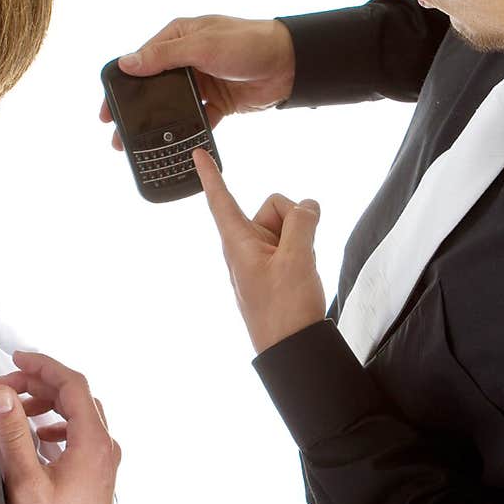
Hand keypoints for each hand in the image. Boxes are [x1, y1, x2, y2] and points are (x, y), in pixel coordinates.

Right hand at [0, 351, 119, 503]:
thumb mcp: (25, 480)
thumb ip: (13, 434)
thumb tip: (1, 393)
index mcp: (94, 442)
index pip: (73, 384)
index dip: (44, 365)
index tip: (16, 359)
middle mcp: (107, 448)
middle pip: (78, 396)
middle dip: (42, 384)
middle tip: (7, 386)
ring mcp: (106, 462)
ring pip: (82, 415)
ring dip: (50, 404)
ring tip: (18, 409)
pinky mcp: (99, 476)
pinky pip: (83, 435)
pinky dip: (60, 425)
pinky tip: (39, 438)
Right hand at [99, 14, 295, 149]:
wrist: (290, 64)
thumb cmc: (248, 44)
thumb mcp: (203, 46)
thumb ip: (165, 56)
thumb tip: (127, 63)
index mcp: (179, 36)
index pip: (141, 59)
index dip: (121, 83)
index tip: (105, 108)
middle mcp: (187, 58)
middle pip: (153, 87)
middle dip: (135, 110)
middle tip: (116, 133)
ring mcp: (202, 81)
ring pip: (172, 106)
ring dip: (156, 124)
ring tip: (138, 145)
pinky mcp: (218, 102)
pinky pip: (196, 119)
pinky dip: (186, 132)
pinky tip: (172, 147)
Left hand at [193, 147, 326, 355]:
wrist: (293, 350)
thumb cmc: (285, 311)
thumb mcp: (297, 259)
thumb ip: (303, 223)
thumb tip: (307, 205)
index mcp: (238, 243)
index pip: (221, 199)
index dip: (211, 174)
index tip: (196, 152)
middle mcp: (246, 247)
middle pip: (273, 207)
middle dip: (292, 219)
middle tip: (297, 253)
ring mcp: (262, 259)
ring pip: (288, 226)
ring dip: (302, 239)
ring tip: (301, 270)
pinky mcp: (276, 269)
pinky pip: (293, 244)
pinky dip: (304, 250)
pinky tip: (306, 273)